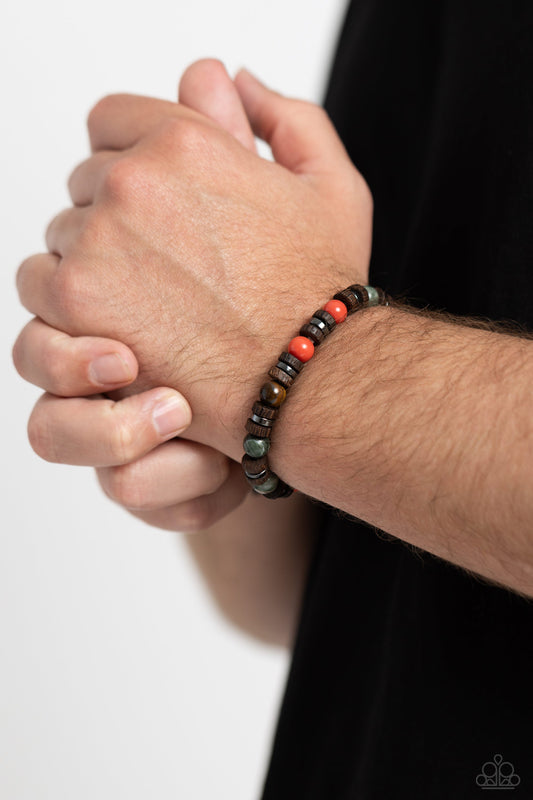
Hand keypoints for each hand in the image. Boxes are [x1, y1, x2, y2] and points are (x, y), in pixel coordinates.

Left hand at [16, 65, 372, 460]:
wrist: (309, 374)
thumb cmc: (320, 291)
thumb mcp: (332, 184)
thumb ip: (281, 118)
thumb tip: (231, 82)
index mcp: (184, 141)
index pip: (111, 121)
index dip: (133, 160)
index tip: (156, 203)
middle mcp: (132, 181)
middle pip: (85, 182)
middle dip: (118, 216)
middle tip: (164, 264)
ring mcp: (97, 241)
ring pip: (62, 235)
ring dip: (91, 261)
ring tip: (146, 302)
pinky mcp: (78, 301)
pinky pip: (41, 286)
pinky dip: (69, 305)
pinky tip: (119, 326)